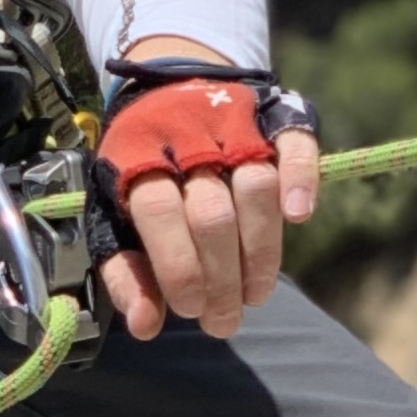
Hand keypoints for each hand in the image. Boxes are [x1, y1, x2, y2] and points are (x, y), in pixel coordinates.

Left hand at [96, 49, 322, 341]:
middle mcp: (185, 134)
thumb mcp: (115, 218)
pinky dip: (301, 179)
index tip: (190, 309)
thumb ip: (126, 274)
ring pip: (256, 186)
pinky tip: (298, 217)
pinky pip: (295, 143)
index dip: (179, 267)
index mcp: (135, 155)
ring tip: (256, 294)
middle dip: (222, 278)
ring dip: (261, 251)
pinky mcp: (274, 115)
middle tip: (226, 320)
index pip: (159, 211)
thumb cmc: (141, 173)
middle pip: (212, 211)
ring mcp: (232, 121)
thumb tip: (146, 327)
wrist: (169, 90)